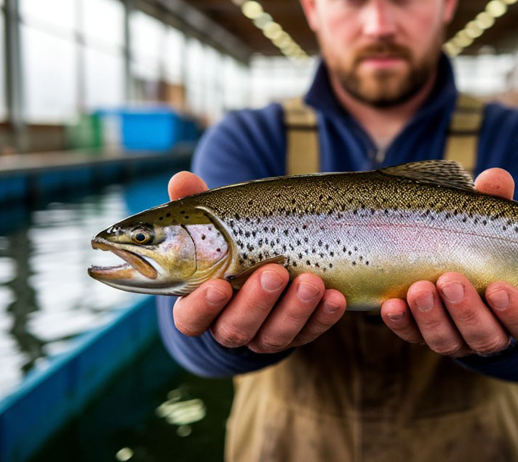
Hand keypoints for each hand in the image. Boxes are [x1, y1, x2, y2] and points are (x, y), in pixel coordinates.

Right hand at [167, 172, 346, 352]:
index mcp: (199, 304)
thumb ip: (196, 208)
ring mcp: (264, 334)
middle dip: (257, 303)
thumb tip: (182, 181)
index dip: (203, 307)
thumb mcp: (213, 226)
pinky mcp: (297, 333)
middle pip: (237, 328)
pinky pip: (311, 331)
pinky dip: (323, 317)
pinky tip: (335, 298)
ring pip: (275, 335)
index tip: (219, 286)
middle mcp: (229, 325)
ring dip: (295, 311)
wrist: (262, 264)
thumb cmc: (229, 245)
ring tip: (311, 282)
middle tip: (274, 273)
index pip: (191, 318)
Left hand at [380, 168, 517, 356]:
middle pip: (484, 335)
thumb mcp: (492, 219)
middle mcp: (490, 331)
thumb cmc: (482, 238)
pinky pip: (411, 335)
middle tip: (449, 280)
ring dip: (432, 317)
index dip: (517, 311)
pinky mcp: (422, 333)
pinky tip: (390, 305)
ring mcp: (455, 336)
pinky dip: (401, 322)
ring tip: (418, 288)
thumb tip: (495, 178)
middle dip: (466, 310)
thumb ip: (497, 202)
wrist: (446, 255)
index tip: (498, 287)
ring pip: (447, 340)